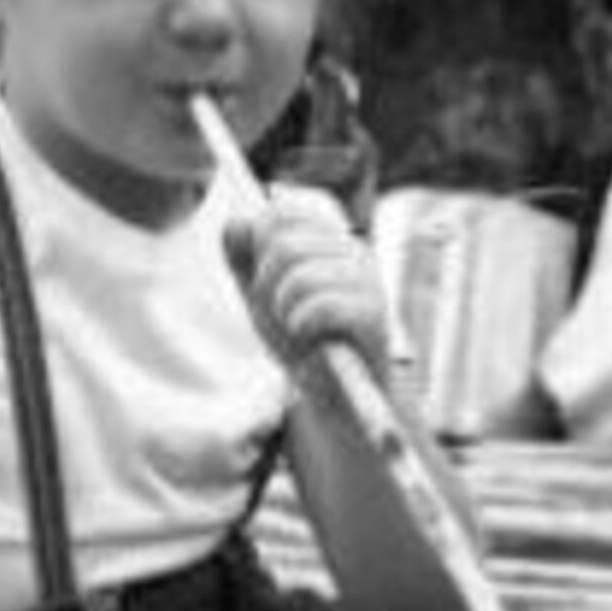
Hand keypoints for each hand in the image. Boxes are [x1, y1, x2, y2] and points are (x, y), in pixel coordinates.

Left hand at [225, 187, 393, 374]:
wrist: (335, 395)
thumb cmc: (302, 343)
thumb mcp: (261, 296)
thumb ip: (242, 257)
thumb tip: (236, 219)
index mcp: (330, 238)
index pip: (282, 215)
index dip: (258, 251)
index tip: (267, 286)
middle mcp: (355, 250)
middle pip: (282, 245)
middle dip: (265, 287)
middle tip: (282, 315)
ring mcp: (369, 280)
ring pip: (300, 275)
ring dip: (284, 311)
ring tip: (298, 328)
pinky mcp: (375, 314)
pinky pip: (321, 306)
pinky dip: (303, 326)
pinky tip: (311, 337)